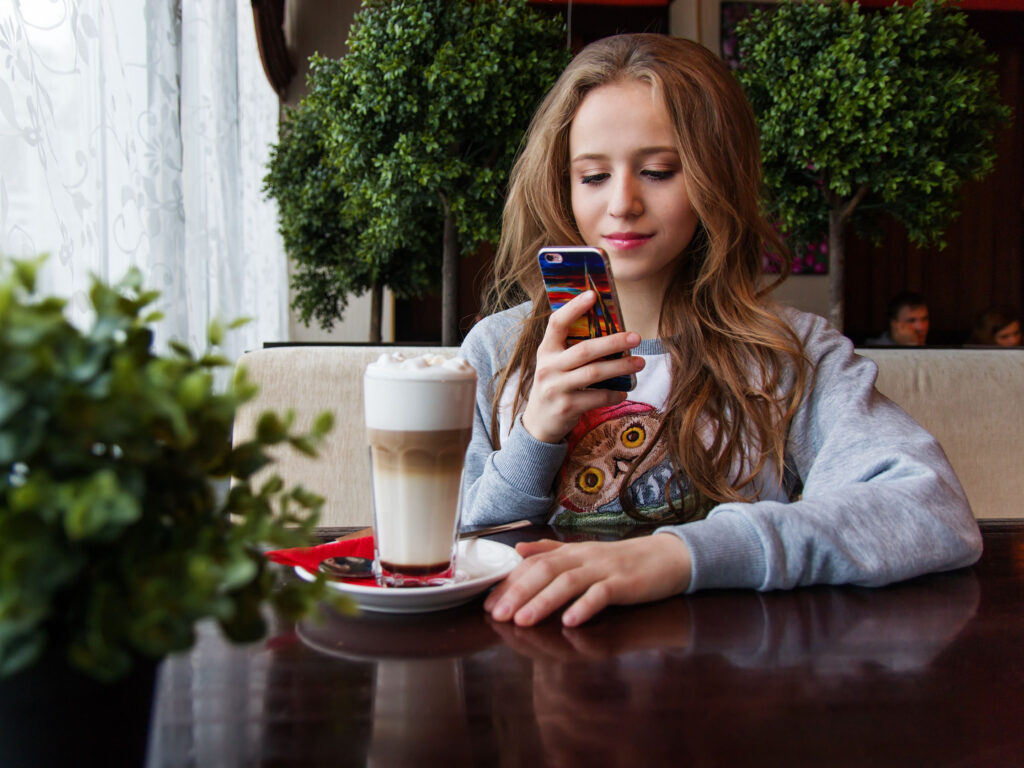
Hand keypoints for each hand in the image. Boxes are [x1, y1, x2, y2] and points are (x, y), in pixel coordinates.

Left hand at [483, 533, 692, 626]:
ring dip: (544, 602)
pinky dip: (585, 607)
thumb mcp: (585, 553)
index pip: (534, 563)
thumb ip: (552, 551)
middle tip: (497, 614)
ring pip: (569, 582)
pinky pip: (603, 594)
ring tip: (524, 620)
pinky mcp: (626, 584)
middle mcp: (584, 557)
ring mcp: (605, 570)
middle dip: (519, 592)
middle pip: (546, 571)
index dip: (510, 581)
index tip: (489, 601)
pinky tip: (570, 621)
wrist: (668, 557)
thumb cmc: (623, 561)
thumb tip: (519, 549)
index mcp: (572, 552)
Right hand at [521, 290, 643, 443]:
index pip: (556, 323)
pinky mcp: (567, 407)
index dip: (574, 308)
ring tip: (639, 363)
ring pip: (594, 373)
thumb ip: (571, 348)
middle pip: (584, 350)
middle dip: (613, 342)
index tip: (593, 295)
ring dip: (621, 367)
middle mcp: (548, 367)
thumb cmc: (555, 385)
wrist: (539, 423)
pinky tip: (624, 392)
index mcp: (546, 351)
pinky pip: (597, 397)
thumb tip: (610, 330)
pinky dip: (614, 394)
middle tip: (636, 337)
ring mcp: (556, 388)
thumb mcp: (555, 363)